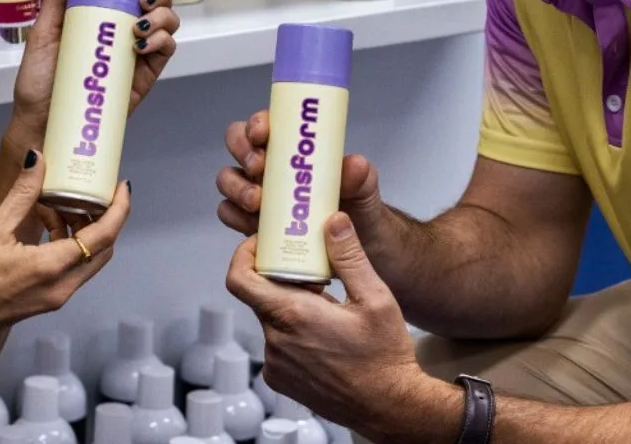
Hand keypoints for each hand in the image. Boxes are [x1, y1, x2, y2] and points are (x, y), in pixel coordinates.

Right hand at [0, 152, 131, 350]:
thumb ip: (22, 193)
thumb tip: (39, 159)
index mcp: (54, 268)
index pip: (104, 236)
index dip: (119, 208)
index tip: (121, 185)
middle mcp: (63, 287)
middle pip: (102, 249)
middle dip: (101, 217)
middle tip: (89, 190)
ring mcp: (55, 297)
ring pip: (86, 260)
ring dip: (80, 230)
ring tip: (54, 204)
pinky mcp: (44, 301)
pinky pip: (69, 269)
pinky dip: (66, 244)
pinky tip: (42, 225)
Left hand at [8, 0, 179, 144]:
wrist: (42, 122)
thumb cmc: (39, 80)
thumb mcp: (43, 32)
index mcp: (104, 17)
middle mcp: (125, 32)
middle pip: (160, 3)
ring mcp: (137, 54)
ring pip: (169, 25)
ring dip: (162, 17)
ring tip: (138, 26)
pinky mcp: (143, 78)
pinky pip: (167, 52)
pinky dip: (162, 42)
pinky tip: (140, 44)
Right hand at [216, 112, 383, 235]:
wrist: (357, 250)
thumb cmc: (357, 211)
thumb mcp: (365, 190)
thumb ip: (362, 176)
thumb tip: (354, 165)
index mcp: (293, 148)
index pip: (264, 124)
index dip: (256, 123)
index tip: (263, 134)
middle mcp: (270, 166)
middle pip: (237, 145)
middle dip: (242, 153)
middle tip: (260, 169)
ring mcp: (258, 194)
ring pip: (228, 180)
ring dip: (236, 187)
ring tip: (257, 202)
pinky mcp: (252, 223)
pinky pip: (229, 213)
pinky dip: (235, 217)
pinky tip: (251, 225)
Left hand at [224, 215, 449, 436]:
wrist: (390, 407)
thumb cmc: (385, 358)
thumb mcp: (375, 298)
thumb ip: (349, 257)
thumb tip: (333, 223)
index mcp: (294, 316)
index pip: (240, 278)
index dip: (244, 255)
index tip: (262, 245)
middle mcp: (277, 342)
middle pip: (259, 295)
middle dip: (281, 279)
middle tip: (312, 274)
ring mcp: (276, 364)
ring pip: (269, 319)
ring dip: (289, 308)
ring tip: (326, 308)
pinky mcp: (280, 380)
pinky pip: (276, 344)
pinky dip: (291, 333)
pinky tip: (322, 335)